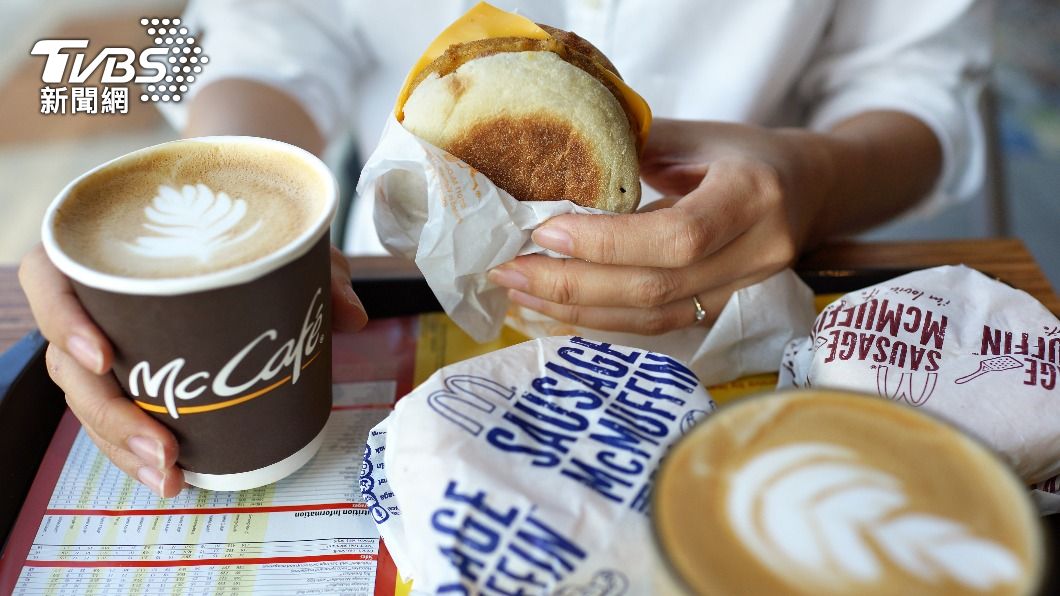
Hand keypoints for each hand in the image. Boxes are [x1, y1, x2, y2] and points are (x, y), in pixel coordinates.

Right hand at [19, 245, 367, 497]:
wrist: (233, 220)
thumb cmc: (236, 220)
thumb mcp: (279, 233)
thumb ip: (315, 266)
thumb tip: (350, 315)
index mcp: (100, 248)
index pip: (49, 281)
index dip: (64, 321)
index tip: (105, 358)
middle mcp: (90, 299)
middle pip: (68, 363)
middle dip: (110, 416)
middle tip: (163, 449)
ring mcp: (103, 340)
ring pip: (89, 401)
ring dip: (122, 446)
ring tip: (170, 475)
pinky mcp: (129, 372)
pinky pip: (115, 413)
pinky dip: (137, 447)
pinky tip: (171, 474)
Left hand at [488, 118, 834, 333]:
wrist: (808, 188)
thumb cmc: (744, 153)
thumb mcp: (695, 134)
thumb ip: (631, 148)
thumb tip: (548, 167)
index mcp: (752, 195)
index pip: (677, 236)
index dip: (606, 243)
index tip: (544, 232)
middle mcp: (757, 251)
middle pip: (656, 287)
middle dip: (572, 284)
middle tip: (509, 271)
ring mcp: (745, 290)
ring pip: (653, 316)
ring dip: (577, 309)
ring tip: (520, 293)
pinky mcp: (724, 311)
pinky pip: (657, 325)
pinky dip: (602, 319)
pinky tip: (557, 308)